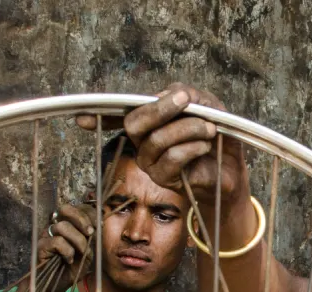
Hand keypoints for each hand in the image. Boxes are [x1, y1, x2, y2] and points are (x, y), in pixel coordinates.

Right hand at [36, 203, 98, 290]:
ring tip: (79, 253)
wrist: (56, 286)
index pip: (77, 207)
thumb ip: (91, 237)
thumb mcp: (87, 252)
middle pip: (65, 209)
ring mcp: (46, 235)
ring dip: (77, 240)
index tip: (99, 225)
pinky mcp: (41, 246)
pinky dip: (67, 251)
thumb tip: (97, 223)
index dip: (89, 213)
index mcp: (67, 224)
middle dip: (82, 219)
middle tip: (90, 233)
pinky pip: (57, 242)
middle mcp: (55, 226)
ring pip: (63, 226)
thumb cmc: (71, 269)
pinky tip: (68, 260)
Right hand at [79, 82, 247, 206]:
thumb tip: (166, 92)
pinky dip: (192, 147)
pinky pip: (171, 158)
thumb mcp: (208, 105)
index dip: (98, 115)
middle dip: (160, 109)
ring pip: (156, 139)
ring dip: (188, 128)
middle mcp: (143, 140)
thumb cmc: (216, 135)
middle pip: (134, 122)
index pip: (118, 115)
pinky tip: (205, 146)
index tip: (80, 117)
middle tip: (186, 100)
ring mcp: (150, 161)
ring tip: (209, 129)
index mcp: (149, 120)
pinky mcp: (163, 178)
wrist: (231, 170)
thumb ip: (188, 93)